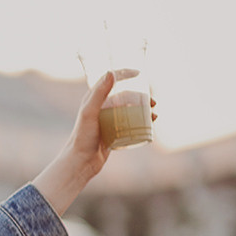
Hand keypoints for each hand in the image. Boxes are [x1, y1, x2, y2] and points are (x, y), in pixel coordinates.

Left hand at [32, 71, 156, 215]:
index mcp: (94, 99)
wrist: (81, 162)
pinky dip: (141, 121)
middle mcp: (101, 107)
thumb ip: (99, 93)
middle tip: (153, 102)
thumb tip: (111, 73)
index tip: (139, 73)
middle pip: (124, 96)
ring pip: (129, 109)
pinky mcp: (113, 132)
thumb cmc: (83, 137)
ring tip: (154, 114)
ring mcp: (107, 120)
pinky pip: (129, 123)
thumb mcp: (90, 113)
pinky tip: (150, 123)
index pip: (111, 80)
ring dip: (144, 109)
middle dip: (140, 95)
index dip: (125, 74)